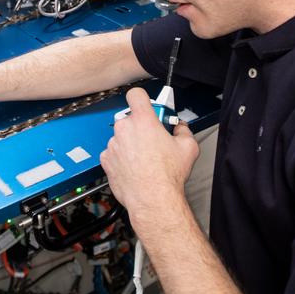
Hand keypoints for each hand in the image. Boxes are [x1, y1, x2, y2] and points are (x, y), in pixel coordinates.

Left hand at [101, 87, 198, 233]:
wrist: (152, 199)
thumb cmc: (167, 176)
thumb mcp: (188, 147)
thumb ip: (184, 130)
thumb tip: (181, 128)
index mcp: (143, 121)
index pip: (136, 94)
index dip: (142, 98)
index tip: (148, 105)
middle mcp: (125, 129)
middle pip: (130, 118)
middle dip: (140, 126)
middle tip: (153, 138)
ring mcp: (113, 144)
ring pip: (121, 136)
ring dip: (131, 143)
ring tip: (145, 158)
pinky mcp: (106, 160)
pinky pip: (113, 152)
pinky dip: (121, 157)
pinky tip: (134, 167)